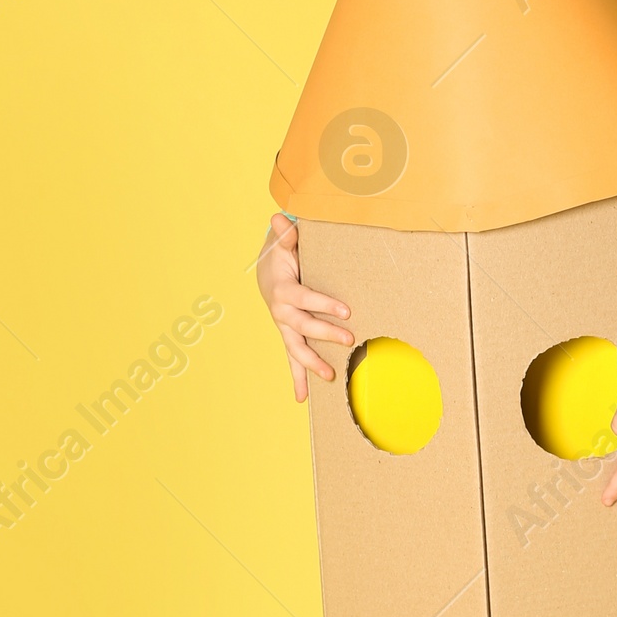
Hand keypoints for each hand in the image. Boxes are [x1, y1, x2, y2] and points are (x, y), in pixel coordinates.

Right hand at [256, 212, 352, 401]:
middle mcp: (281, 312)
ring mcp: (284, 327)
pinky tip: (302, 397)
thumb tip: (279, 218)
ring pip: (296, 348)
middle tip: (350, 339)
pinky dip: (297, 378)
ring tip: (329, 376)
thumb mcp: (283, 243)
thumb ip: (286, 235)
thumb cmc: (280, 255)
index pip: (305, 298)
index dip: (323, 304)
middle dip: (325, 334)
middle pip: (304, 326)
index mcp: (283, 290)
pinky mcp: (288, 336)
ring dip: (311, 364)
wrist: (266, 271)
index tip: (346, 311)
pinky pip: (292, 359)